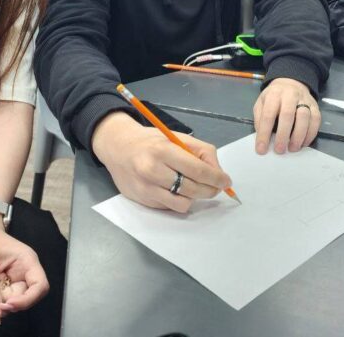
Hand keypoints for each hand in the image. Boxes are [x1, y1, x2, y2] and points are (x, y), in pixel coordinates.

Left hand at [0, 214, 48, 327]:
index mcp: (27, 262)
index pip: (39, 286)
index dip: (27, 300)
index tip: (7, 305)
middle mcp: (24, 271)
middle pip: (26, 297)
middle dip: (9, 305)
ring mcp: (14, 279)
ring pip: (13, 301)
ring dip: (0, 305)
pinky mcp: (4, 284)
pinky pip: (3, 299)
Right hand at [91, 112, 231, 212]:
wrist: (117, 148)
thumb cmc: (151, 141)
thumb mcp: (176, 137)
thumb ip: (200, 152)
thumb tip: (218, 174)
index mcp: (163, 150)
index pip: (198, 170)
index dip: (217, 178)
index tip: (226, 181)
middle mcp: (152, 171)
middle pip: (193, 189)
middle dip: (210, 190)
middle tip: (216, 187)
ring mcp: (146, 189)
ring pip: (183, 203)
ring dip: (194, 197)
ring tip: (193, 186)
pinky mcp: (142, 201)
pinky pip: (170, 207)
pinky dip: (178, 200)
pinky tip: (175, 189)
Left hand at [253, 78, 320, 154]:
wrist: (291, 83)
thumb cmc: (274, 97)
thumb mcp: (261, 103)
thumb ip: (260, 118)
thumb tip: (262, 137)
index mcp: (274, 94)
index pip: (268, 114)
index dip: (264, 133)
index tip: (261, 149)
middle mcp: (290, 95)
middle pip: (288, 115)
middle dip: (283, 135)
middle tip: (279, 150)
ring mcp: (304, 100)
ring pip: (304, 117)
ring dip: (299, 136)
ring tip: (293, 148)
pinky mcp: (315, 106)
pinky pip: (316, 120)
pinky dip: (311, 134)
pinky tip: (303, 143)